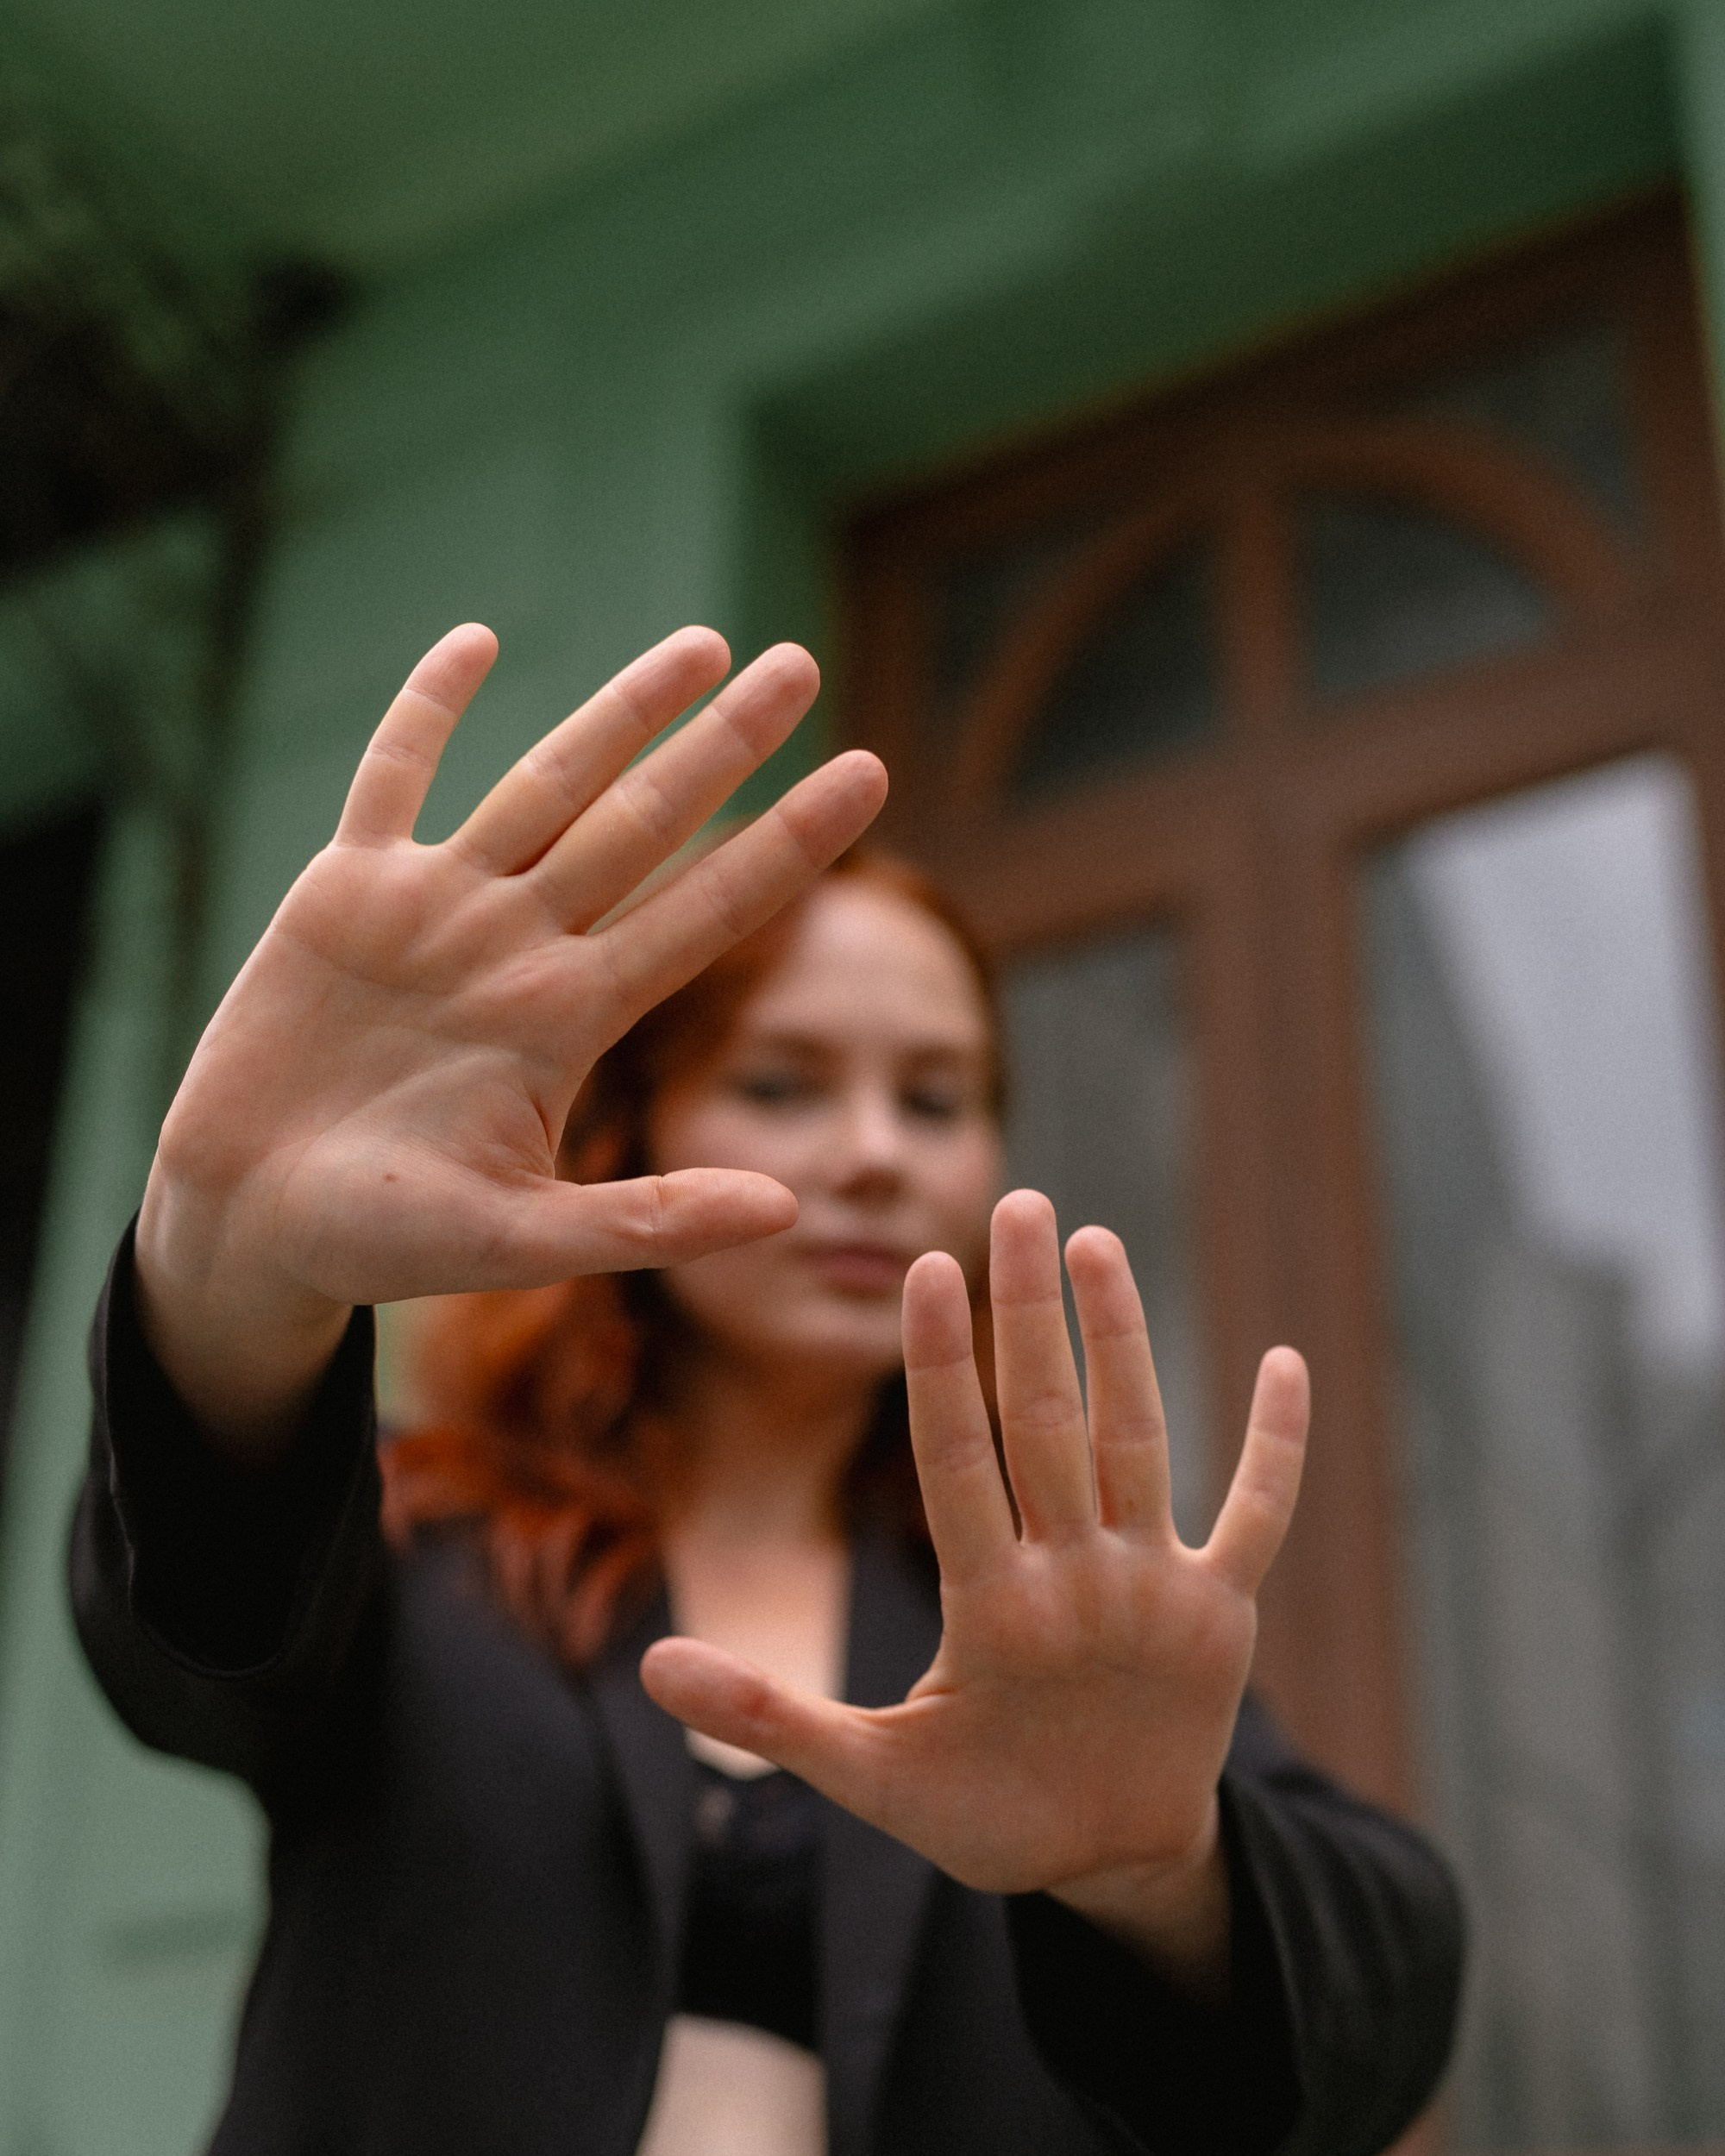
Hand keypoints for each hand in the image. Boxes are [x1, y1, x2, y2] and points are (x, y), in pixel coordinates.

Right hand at [136, 623, 885, 1449]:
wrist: (251, 1224)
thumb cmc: (382, 1245)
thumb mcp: (522, 1241)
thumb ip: (650, 1221)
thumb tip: (788, 1211)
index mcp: (569, 1019)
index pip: (709, 913)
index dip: (788, 842)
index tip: (869, 772)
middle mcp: (521, 948)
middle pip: (645, 823)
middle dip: (724, 743)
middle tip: (803, 663)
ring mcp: (437, 911)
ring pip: (546, 783)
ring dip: (620, 711)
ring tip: (704, 644)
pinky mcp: (344, 893)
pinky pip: (393, 777)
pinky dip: (427, 708)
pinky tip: (479, 640)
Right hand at [642, 1188, 1307, 1995]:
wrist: (1123, 1870)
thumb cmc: (981, 1814)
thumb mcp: (870, 1776)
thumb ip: (768, 1713)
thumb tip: (654, 1669)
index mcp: (992, 1615)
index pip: (956, 1462)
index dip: (941, 1360)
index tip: (931, 1265)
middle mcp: (1080, 1589)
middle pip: (1050, 1423)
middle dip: (1031, 1308)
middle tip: (1021, 1201)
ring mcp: (1160, 1594)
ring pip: (1143, 1442)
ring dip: (1121, 1337)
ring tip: (1098, 1240)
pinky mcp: (1226, 1611)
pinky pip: (1261, 1511)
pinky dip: (1279, 1441)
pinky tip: (1291, 1360)